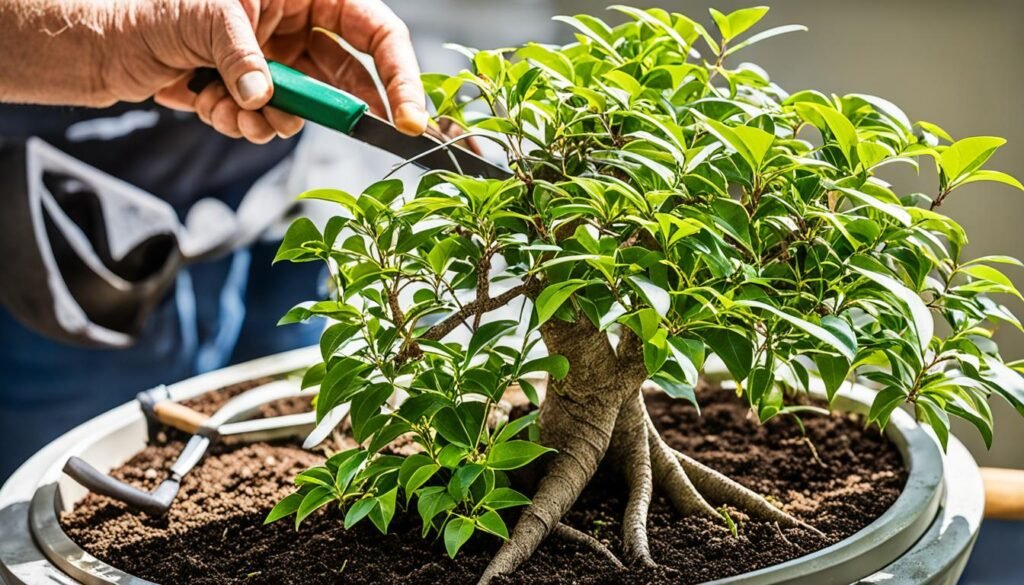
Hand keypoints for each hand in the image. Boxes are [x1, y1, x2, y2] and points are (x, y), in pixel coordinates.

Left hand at [107, 0, 425, 142]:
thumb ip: (244, 56)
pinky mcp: (256, 90)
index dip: (400, 73)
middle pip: (350, 77)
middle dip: (342, 111)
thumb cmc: (156, 8)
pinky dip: (244, 124)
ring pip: (307, 110)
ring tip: (235, 111)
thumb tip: (266, 99)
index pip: (377, 32)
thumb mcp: (208, 16)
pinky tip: (209, 106)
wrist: (109, 42)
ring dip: (275, 121)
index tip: (409, 117)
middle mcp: (300, 26)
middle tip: (360, 136)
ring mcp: (279, 60)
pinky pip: (270, 121)